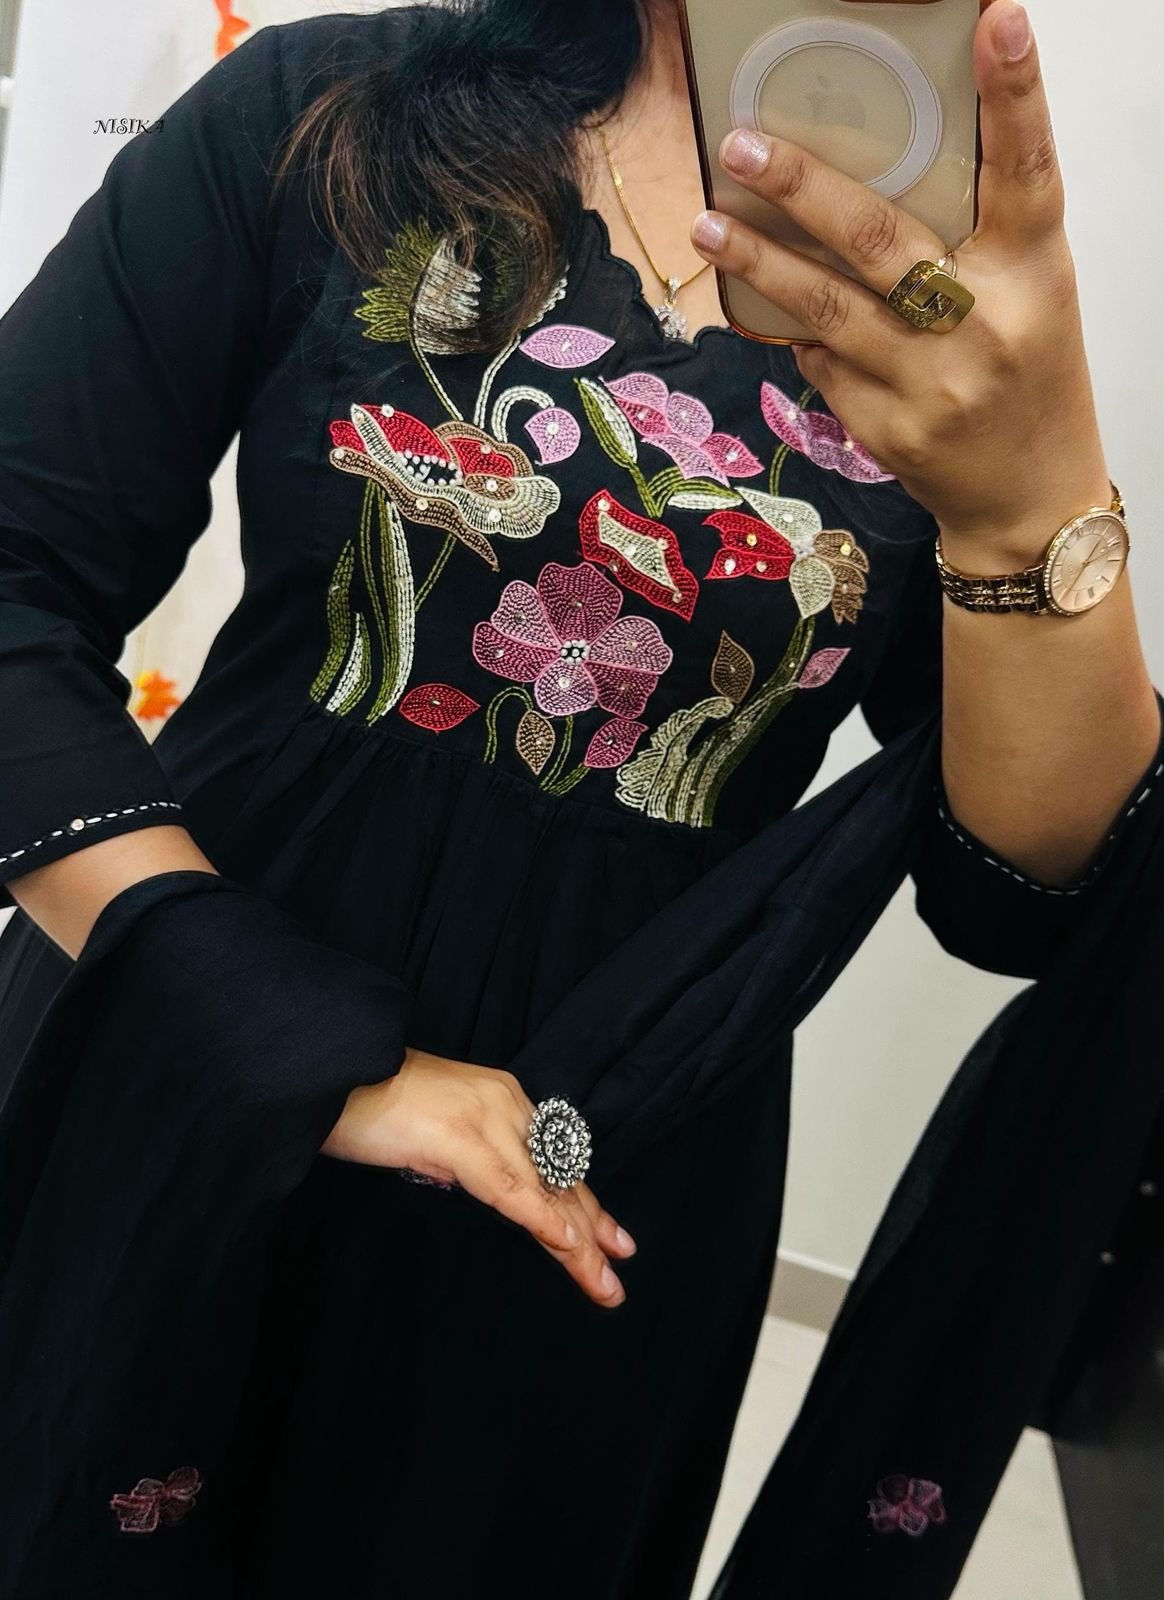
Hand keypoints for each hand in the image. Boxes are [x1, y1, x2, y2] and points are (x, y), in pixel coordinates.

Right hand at [320, 1048, 636, 1306]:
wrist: (332, 1066)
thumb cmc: (369, 1103)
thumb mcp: (436, 1130)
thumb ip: (469, 1158)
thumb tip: (491, 1191)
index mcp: (501, 1098)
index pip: (555, 1161)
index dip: (585, 1204)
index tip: (612, 1241)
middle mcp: (505, 1103)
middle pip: (559, 1177)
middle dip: (593, 1230)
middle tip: (619, 1274)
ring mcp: (484, 1118)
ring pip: (543, 1189)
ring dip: (576, 1242)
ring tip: (602, 1283)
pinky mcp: (457, 1138)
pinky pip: (508, 1189)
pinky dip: (540, 1218)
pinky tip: (566, 1245)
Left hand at [690, 0, 1110, 571]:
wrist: (1029, 499)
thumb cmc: (1029, 376)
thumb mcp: (1031, 293)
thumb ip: (975, 239)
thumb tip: (877, 167)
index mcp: (1037, 274)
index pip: (1029, 169)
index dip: (1016, 93)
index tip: (998, 18)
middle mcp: (985, 326)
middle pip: (884, 241)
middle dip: (804, 188)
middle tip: (744, 144)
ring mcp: (932, 385)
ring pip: (827, 309)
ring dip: (760, 261)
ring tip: (707, 225)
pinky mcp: (888, 430)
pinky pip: (821, 364)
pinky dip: (796, 332)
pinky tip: (769, 308)